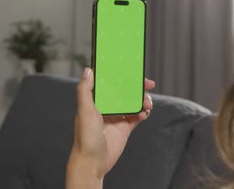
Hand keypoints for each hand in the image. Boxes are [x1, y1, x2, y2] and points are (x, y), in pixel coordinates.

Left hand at [66, 68, 154, 185]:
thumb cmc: (85, 138)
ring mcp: (117, 117)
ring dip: (142, 100)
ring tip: (147, 104)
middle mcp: (107, 107)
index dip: (121, 76)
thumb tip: (88, 70)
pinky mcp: (124, 128)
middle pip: (125, 91)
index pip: (110, 83)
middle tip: (148, 84)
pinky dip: (143, 113)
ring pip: (133, 103)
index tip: (132, 70)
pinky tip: (145, 113)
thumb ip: (85, 90)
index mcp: (96, 101)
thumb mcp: (84, 111)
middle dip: (137, 87)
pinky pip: (137, 116)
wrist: (93, 163)